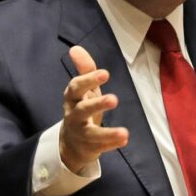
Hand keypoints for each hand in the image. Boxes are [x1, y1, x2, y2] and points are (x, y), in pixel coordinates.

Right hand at [60, 45, 128, 173]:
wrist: (71, 141)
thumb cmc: (81, 107)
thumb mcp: (84, 88)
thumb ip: (84, 69)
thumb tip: (75, 48)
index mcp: (72, 98)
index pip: (76, 87)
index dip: (89, 80)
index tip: (105, 73)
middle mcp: (74, 115)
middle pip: (82, 110)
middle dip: (97, 104)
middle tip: (114, 99)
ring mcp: (81, 133)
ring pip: (92, 134)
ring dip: (107, 133)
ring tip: (124, 132)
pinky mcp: (90, 147)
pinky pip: (100, 146)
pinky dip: (111, 144)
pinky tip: (124, 139)